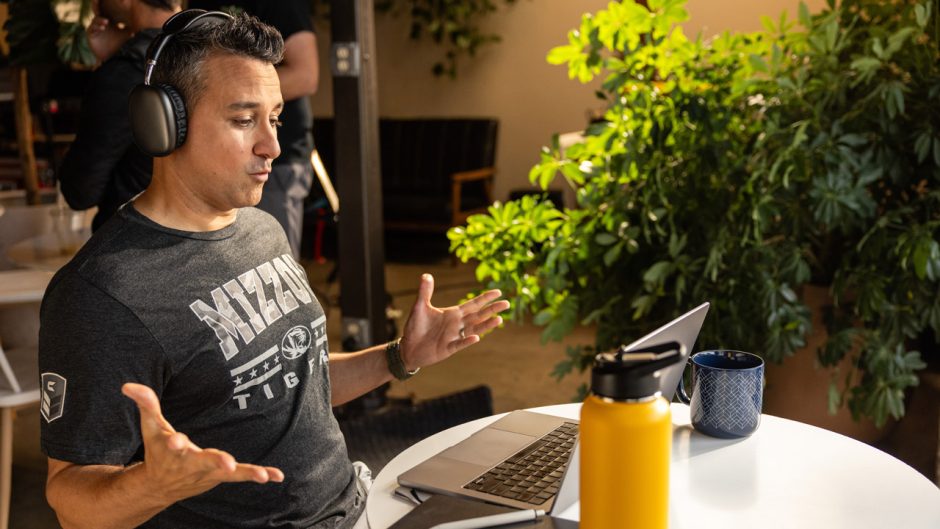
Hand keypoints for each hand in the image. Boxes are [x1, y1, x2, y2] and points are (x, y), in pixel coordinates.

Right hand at [86, 0, 131, 62]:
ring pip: (96, 20)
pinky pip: (92, 28)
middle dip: (98, 4)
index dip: (110, 4)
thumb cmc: (122, 46)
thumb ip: (132, 27)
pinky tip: (102, 27)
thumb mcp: (128, 35)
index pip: (109, 10)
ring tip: (106, 22)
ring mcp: (96, 28)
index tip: (116, 1)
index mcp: (111, 21)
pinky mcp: (91, 35)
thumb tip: (143, 20)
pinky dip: (97, 26)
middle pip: (99, 11)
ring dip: (100, 20)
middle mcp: (102, 23)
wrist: (115, 58)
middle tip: (98, 0)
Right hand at [121, 383, 283, 503]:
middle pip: (204, 462)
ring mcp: (209, 472)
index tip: (175, 440)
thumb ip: (146, 404)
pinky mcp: (221, 476)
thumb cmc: (157, 450)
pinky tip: (277, 476)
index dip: (174, 441)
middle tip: (227, 463)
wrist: (160, 485)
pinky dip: (258, 475)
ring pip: (227, 474)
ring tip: (263, 476)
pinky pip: (242, 475)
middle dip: (215, 462)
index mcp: (173, 450)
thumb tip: (127, 386)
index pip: (172, 444)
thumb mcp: (151, 427)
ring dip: (246, 473)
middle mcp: (191, 464)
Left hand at [399, 274, 509, 370]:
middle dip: (492, 309)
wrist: (408, 347)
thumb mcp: (419, 307)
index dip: (485, 298)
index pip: (473, 304)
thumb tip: (426, 274)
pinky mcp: (448, 348)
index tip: (498, 292)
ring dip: (486, 325)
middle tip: (507, 303)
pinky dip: (467, 341)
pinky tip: (476, 337)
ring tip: (499, 319)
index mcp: (453, 314)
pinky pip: (460, 344)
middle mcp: (457, 324)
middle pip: (478, 315)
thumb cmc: (416, 327)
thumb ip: (425, 292)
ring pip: (474, 329)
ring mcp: (454, 336)